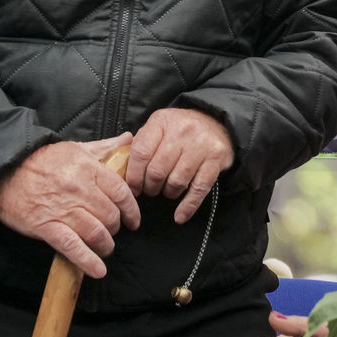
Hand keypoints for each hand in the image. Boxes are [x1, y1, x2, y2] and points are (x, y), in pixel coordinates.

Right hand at [0, 132, 138, 278]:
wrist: (4, 171)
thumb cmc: (42, 160)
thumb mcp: (75, 148)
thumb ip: (104, 147)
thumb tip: (128, 139)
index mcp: (88, 168)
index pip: (121, 192)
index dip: (131, 210)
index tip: (133, 219)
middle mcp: (79, 189)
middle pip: (110, 215)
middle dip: (116, 227)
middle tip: (113, 230)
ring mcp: (63, 209)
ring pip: (96, 233)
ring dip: (105, 245)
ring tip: (105, 247)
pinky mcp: (47, 227)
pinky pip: (73, 247)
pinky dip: (88, 261)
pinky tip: (98, 270)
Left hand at [126, 108, 232, 223]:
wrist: (215, 121)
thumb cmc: (179, 128)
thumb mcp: (158, 126)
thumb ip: (141, 143)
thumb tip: (121, 169)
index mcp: (161, 122)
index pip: (141, 152)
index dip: (134, 175)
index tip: (133, 187)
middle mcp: (182, 131)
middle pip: (158, 170)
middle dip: (150, 187)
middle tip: (149, 190)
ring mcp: (200, 145)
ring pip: (177, 181)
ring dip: (168, 193)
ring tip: (166, 191)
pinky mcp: (215, 160)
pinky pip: (199, 189)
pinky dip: (188, 206)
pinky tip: (180, 216)